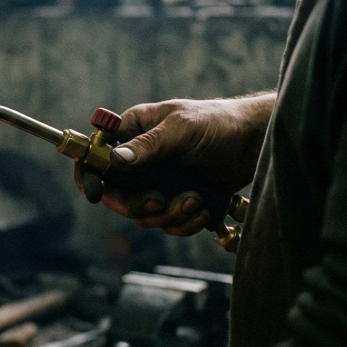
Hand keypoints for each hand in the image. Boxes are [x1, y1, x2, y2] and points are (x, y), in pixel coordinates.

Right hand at [74, 93, 274, 235]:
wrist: (258, 144)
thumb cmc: (220, 123)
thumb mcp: (183, 129)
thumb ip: (149, 145)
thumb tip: (114, 160)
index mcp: (131, 132)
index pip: (94, 156)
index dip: (88, 176)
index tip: (96, 194)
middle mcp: (138, 160)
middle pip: (114, 194)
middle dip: (137, 205)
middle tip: (159, 202)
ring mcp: (156, 182)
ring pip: (142, 214)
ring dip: (168, 215)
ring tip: (196, 200)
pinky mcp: (176, 200)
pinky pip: (166, 223)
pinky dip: (183, 223)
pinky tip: (204, 208)